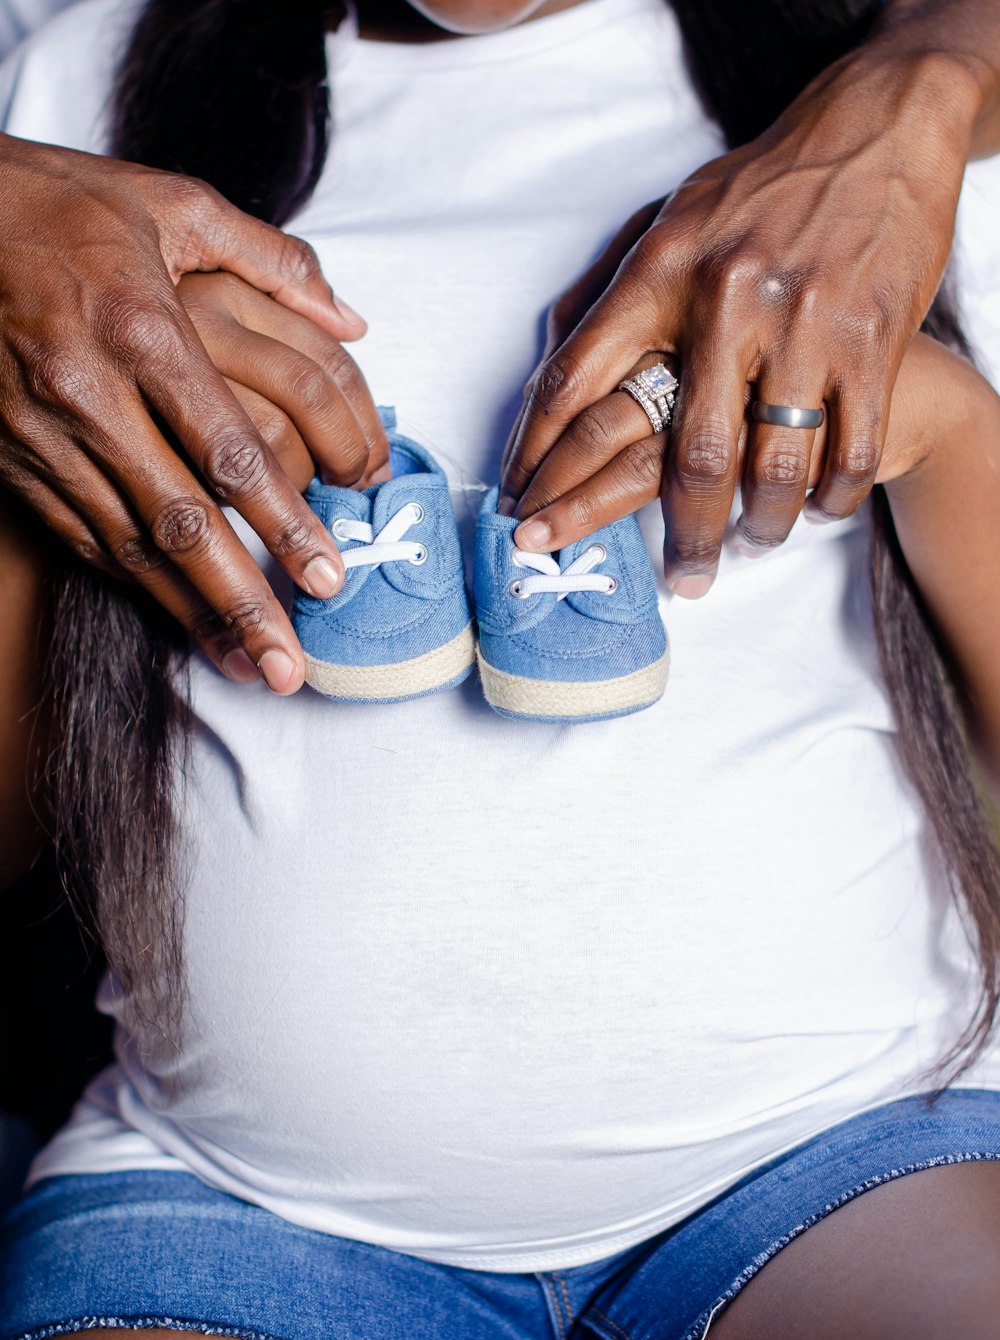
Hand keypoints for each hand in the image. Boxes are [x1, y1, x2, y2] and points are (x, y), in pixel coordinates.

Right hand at [0, 134, 371, 691]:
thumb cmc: (59, 205)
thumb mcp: (170, 204)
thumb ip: (272, 261)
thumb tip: (352, 322)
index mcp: (143, 329)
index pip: (229, 450)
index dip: (283, 523)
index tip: (327, 578)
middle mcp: (91, 393)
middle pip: (182, 522)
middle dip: (241, 601)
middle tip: (289, 665)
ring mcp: (45, 434)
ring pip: (129, 546)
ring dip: (192, 614)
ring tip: (248, 666)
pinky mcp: (15, 456)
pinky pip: (84, 536)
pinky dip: (138, 585)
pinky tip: (183, 621)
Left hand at [501, 43, 983, 592]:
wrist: (875, 131)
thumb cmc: (758, 186)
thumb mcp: (666, 219)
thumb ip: (606, 294)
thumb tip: (549, 365)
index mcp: (661, 271)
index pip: (574, 382)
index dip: (538, 459)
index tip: (519, 507)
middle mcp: (724, 302)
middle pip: (671, 455)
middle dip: (633, 529)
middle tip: (623, 571)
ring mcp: (802, 326)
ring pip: (763, 471)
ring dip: (748, 530)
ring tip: (732, 554)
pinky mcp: (870, 343)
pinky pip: (845, 454)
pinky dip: (827, 500)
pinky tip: (811, 516)